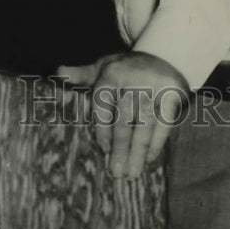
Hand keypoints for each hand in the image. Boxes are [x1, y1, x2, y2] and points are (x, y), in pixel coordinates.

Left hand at [57, 52, 188, 178]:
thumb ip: (80, 74)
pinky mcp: (172, 93)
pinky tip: (151, 158)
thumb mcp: (102, 67)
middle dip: (120, 147)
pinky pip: (164, 121)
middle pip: (125, 118)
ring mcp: (154, 86)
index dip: (103, 129)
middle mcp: (132, 79)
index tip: (104, 149)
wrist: (163, 55)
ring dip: (139, 150)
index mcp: (111, 74)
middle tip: (116, 173)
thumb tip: (57, 72)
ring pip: (145, 123)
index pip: (104, 105)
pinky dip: (158, 141)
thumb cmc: (125, 69)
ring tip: (133, 173)